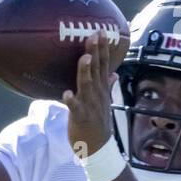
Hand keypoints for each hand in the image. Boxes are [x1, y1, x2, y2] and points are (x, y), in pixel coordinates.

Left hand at [63, 30, 118, 159]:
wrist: (98, 149)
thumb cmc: (98, 124)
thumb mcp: (105, 102)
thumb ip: (108, 85)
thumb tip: (114, 73)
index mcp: (101, 90)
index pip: (103, 65)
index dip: (103, 49)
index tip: (103, 32)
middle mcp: (97, 95)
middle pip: (96, 70)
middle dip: (96, 52)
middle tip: (95, 35)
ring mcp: (89, 105)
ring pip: (87, 85)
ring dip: (85, 71)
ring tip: (84, 57)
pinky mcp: (80, 117)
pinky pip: (75, 108)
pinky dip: (71, 101)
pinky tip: (66, 93)